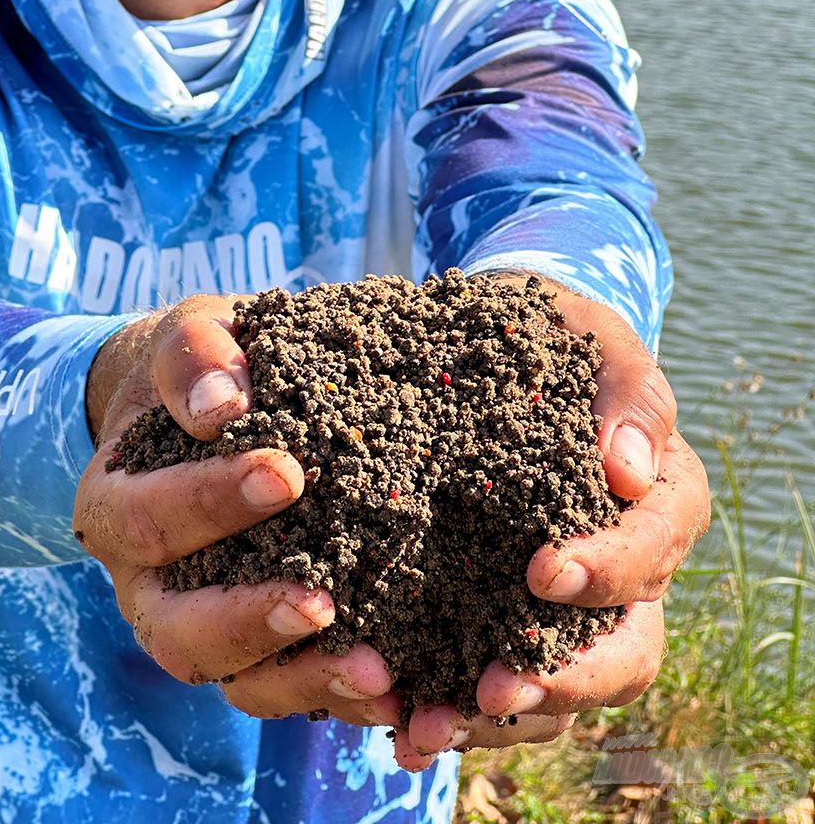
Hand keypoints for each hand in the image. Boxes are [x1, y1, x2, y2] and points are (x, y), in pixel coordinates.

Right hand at [72, 297, 402, 730]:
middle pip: (178, 631)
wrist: (211, 404)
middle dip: (250, 619)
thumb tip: (222, 408)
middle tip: (323, 602)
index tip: (287, 473)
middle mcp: (147, 585)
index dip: (210, 503)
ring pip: (235, 683)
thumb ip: (195, 356)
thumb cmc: (203, 366)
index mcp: (115, 507)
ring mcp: (202, 626)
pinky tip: (404, 690)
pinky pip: (291, 691)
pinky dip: (341, 695)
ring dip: (305, 680)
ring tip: (377, 673)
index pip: (150, 520)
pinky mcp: (261, 650)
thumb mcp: (187, 337)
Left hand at [392, 277, 710, 770]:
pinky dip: (455, 706)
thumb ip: (626, 389)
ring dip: (501, 717)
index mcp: (661, 499)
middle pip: (626, 650)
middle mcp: (628, 566)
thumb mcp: (595, 336)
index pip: (653, 549)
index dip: (607, 571)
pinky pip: (500, 680)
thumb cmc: (556, 332)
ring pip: (562, 688)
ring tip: (429, 726)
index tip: (542, 572)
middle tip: (496, 687)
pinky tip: (397, 716)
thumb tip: (631, 468)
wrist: (499, 341)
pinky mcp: (507, 615)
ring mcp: (573, 603)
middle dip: (564, 679)